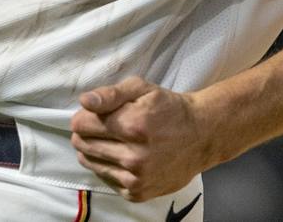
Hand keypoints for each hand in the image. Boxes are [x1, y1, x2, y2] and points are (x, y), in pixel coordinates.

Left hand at [70, 77, 210, 200]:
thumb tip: (85, 102)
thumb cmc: (169, 108)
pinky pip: (105, 179)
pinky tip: (122, 156)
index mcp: (133, 125)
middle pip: (82, 144)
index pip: (81, 124)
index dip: (84, 116)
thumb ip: (111, 94)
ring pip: (91, 163)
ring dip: (95, 150)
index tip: (93, 113)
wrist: (201, 137)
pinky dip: (109, 167)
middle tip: (102, 126)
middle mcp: (134, 156)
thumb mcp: (143, 89)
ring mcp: (135, 178)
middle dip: (86, 133)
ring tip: (112, 140)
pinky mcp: (137, 193)